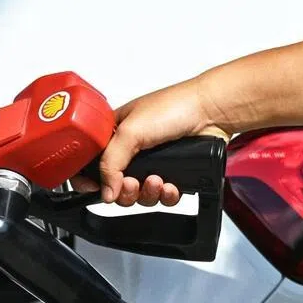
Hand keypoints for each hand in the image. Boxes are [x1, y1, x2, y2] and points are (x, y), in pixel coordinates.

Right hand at [72, 77, 228, 206]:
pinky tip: (171, 185)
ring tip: (158, 181)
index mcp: (115, 133)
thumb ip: (111, 162)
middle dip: (125, 191)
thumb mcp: (131, 131)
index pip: (92, 162)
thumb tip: (105, 192)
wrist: (211, 112)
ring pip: (140, 194)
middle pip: (116, 185)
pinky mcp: (172, 172)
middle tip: (133, 183)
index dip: (91, 179)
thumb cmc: (173, 107)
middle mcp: (132, 149)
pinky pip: (162, 196)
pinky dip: (166, 195)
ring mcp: (153, 162)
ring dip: (147, 193)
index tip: (97, 189)